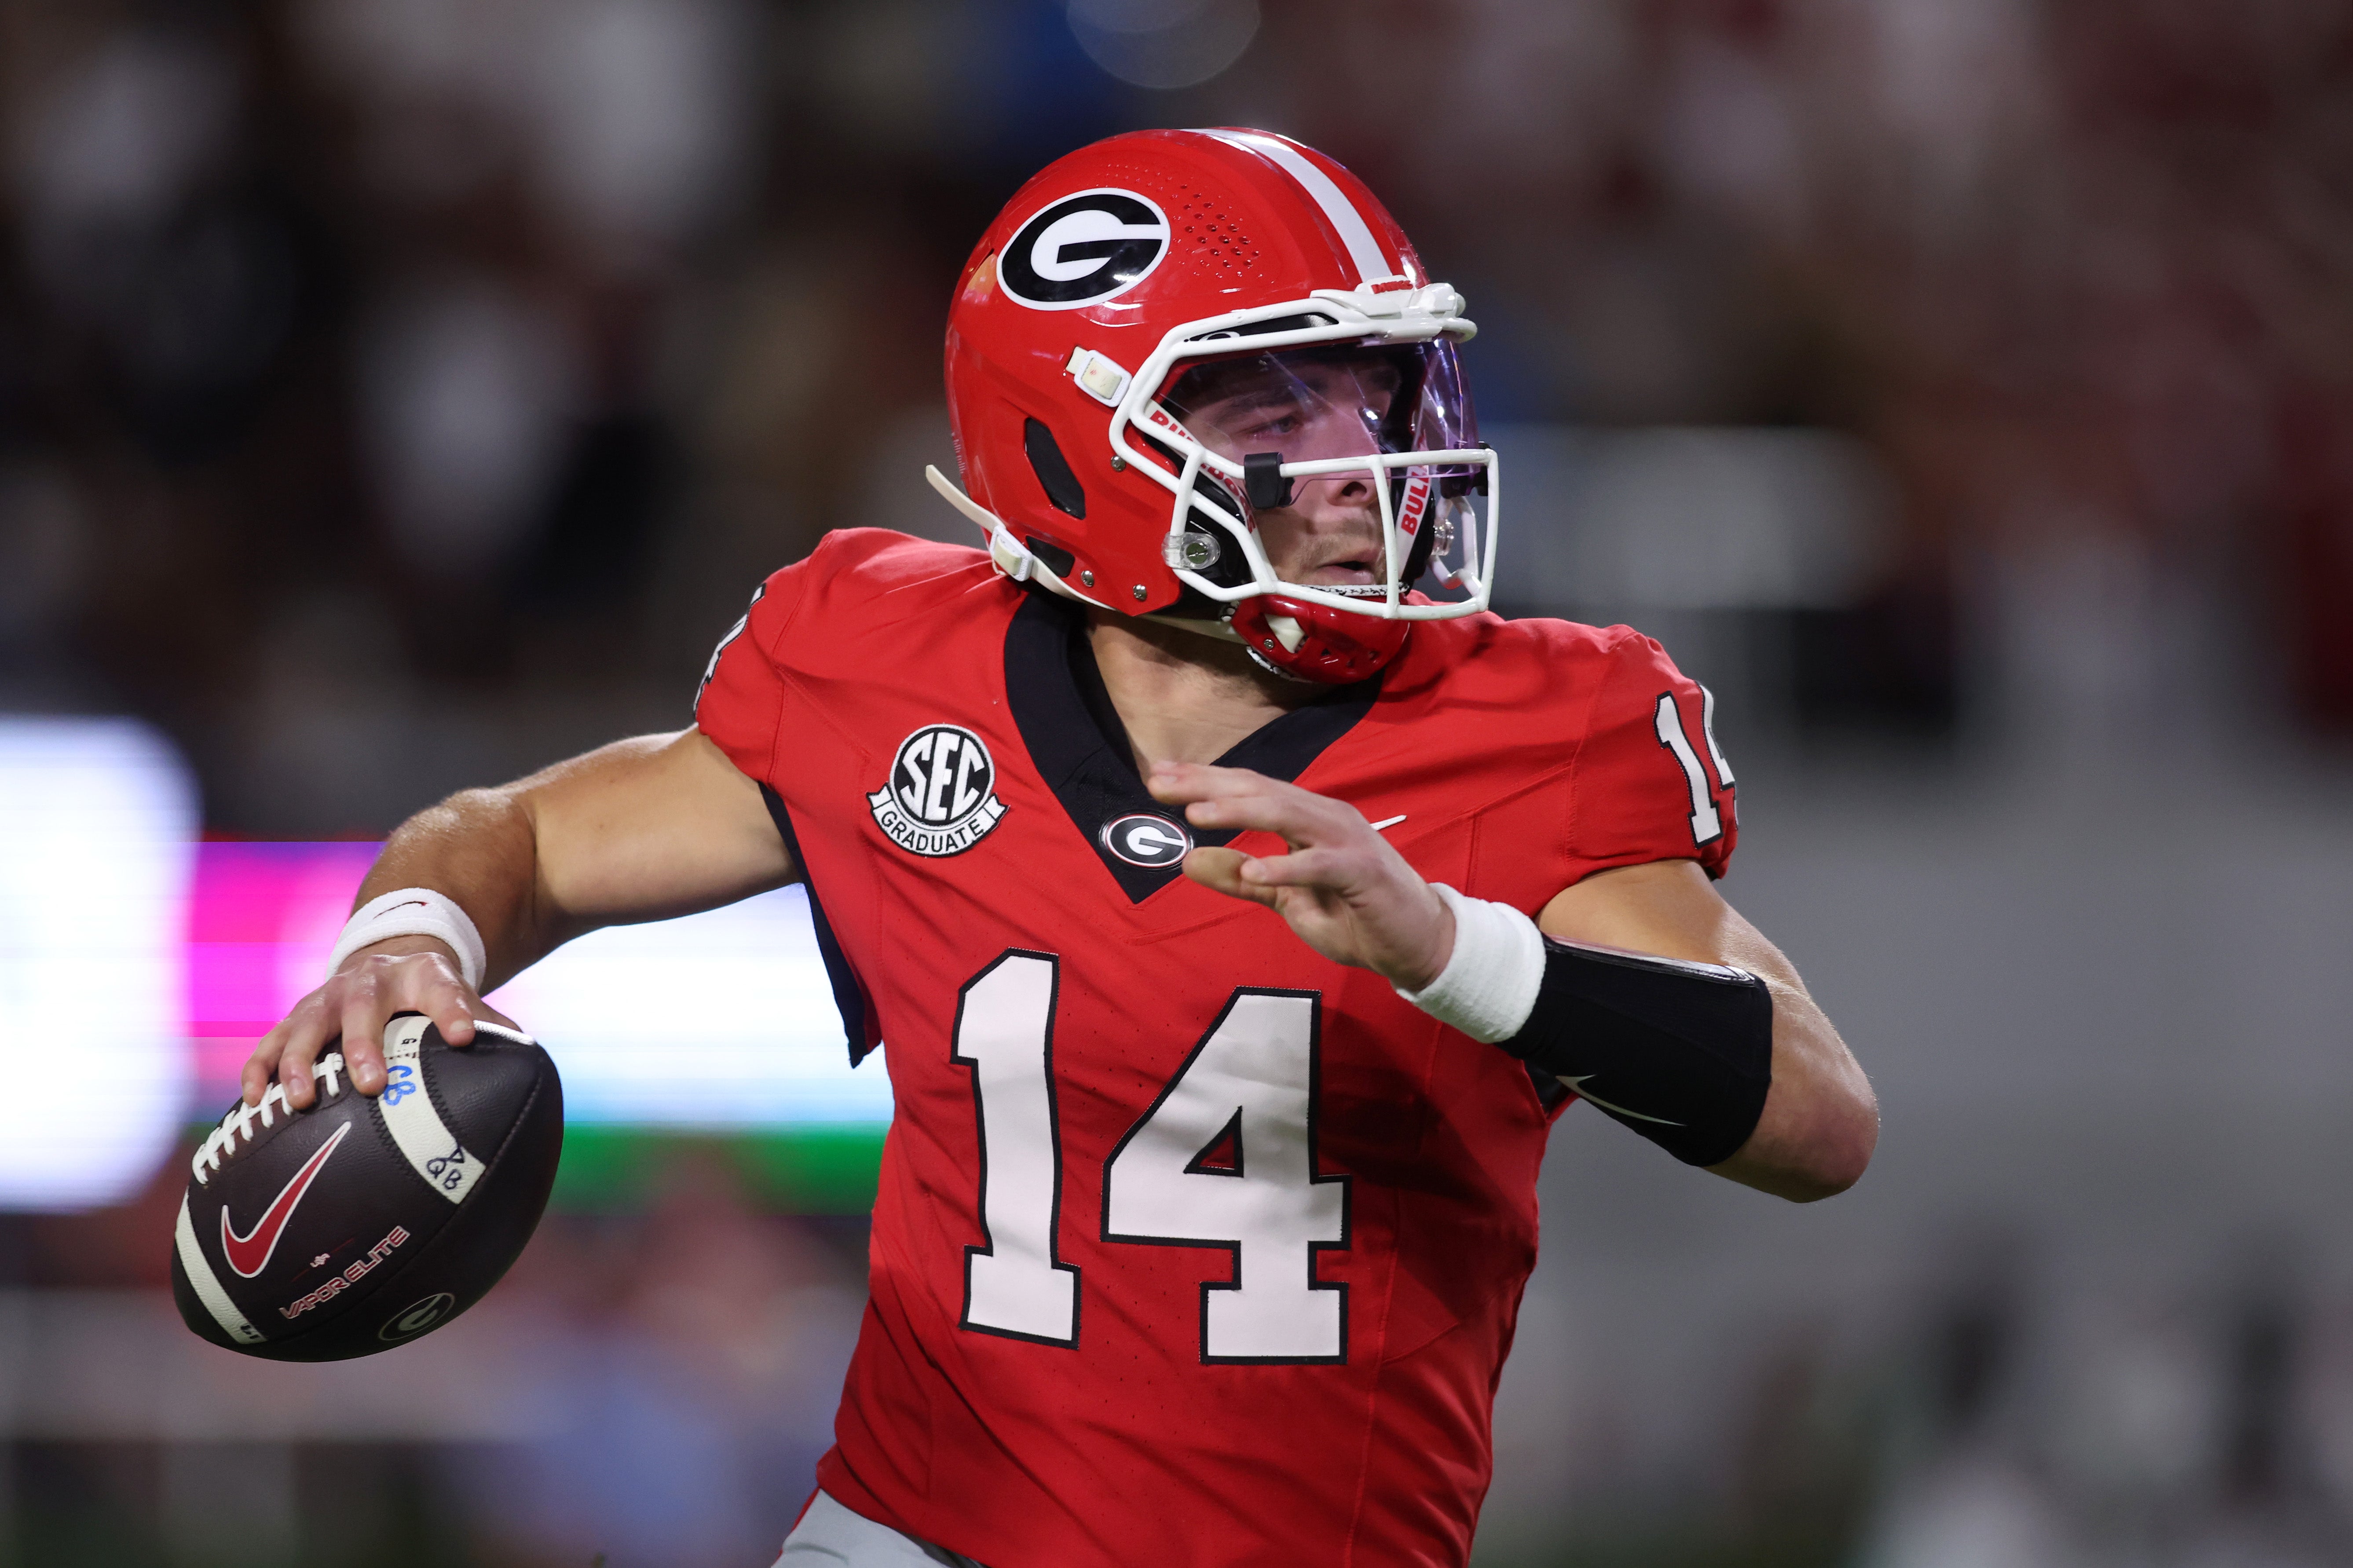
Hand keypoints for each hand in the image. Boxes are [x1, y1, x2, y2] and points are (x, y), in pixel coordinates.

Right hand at [241, 936, 516, 1107]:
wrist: (385, 962)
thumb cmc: (431, 997)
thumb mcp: (463, 999)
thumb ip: (491, 1025)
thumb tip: (532, 1064)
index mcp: (422, 975)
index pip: (443, 990)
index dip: (455, 1011)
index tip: (464, 1037)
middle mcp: (368, 981)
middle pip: (362, 1009)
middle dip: (362, 1046)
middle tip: (369, 1085)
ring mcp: (326, 999)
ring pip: (306, 1026)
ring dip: (299, 1063)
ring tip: (298, 1101)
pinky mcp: (295, 1019)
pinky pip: (270, 1044)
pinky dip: (260, 1069)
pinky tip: (256, 1101)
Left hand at [1148, 761, 1454, 989]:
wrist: (1418, 943)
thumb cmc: (1354, 915)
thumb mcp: (1286, 899)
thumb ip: (1241, 880)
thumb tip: (1187, 860)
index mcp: (1306, 817)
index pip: (1249, 788)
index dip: (1204, 780)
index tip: (1157, 775)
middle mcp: (1325, 817)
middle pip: (1261, 791)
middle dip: (1208, 785)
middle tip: (1160, 782)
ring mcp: (1347, 840)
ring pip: (1288, 813)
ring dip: (1241, 811)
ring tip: (1197, 814)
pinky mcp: (1364, 871)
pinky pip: (1320, 864)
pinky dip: (1286, 866)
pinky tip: (1253, 869)